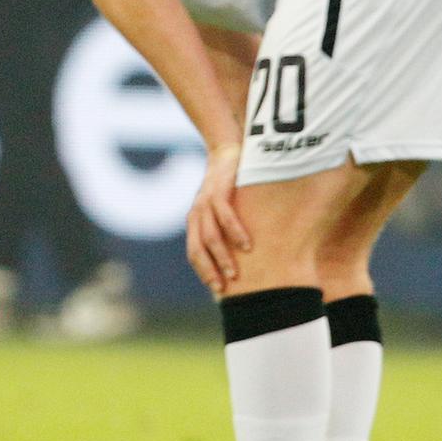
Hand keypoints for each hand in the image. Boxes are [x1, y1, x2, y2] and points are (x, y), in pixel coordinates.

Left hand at [187, 143, 251, 295]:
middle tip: (224, 288)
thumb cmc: (231, 186)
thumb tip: (246, 258)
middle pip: (197, 248)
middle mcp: (196, 214)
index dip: (204, 271)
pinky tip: (247, 245)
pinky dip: (234, 231)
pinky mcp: (219, 189)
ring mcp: (205, 201)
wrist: (227, 150)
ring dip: (222, 256)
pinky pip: (224, 214)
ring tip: (235, 274)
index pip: (194, 253)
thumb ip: (228, 231)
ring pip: (209, 235)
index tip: (218, 290)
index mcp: (196, 222)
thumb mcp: (226, 210)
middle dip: (210, 270)